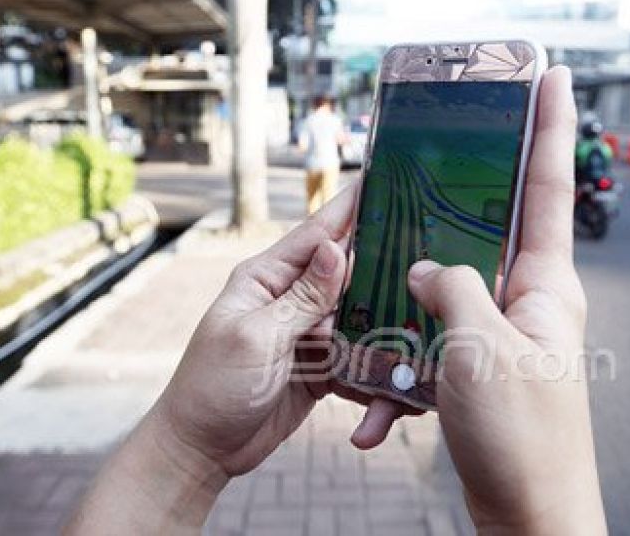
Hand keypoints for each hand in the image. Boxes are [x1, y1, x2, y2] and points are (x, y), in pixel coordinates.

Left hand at [68, 187, 400, 531]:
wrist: (201, 451)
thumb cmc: (212, 388)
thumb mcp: (256, 338)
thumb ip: (302, 297)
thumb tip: (338, 248)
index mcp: (266, 278)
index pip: (317, 234)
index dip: (351, 207)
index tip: (384, 178)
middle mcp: (290, 299)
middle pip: (349, 274)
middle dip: (383, 271)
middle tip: (428, 258)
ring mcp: (308, 334)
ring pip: (360, 317)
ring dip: (384, 325)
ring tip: (423, 321)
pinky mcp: (322, 367)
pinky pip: (358, 358)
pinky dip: (376, 368)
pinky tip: (400, 376)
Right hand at [406, 66, 606, 533]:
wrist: (529, 518)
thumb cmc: (523, 438)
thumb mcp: (482, 350)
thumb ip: (453, 290)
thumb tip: (428, 268)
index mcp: (546, 285)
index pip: (548, 186)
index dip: (551, 126)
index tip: (554, 74)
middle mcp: (529, 301)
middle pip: (494, 226)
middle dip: (464, 194)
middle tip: (441, 149)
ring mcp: (504, 336)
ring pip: (450, 291)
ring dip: (410, 305)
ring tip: (382, 310)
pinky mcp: (480, 370)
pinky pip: (433, 348)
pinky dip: (401, 374)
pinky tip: (375, 416)